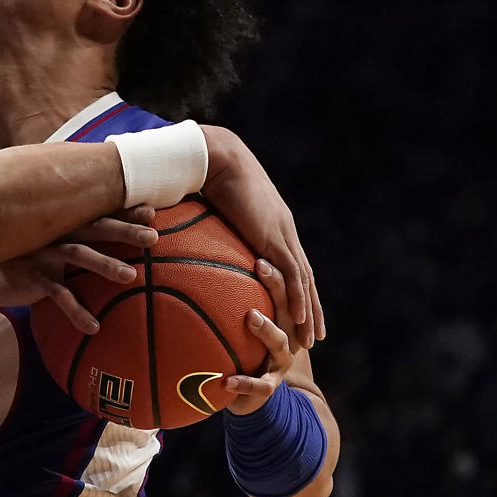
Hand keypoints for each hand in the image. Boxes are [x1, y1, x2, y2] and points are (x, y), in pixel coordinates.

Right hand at [0, 206, 158, 334]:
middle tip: (152, 237)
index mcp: (66, 223)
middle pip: (96, 228)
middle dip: (124, 231)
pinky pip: (59, 295)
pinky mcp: (35, 277)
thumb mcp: (55, 244)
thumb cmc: (32, 258)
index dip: (125, 212)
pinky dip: (76, 311)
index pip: (101, 213)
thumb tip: (119, 248)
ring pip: (79, 255)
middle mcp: (57, 233)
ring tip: (131, 276)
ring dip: (106, 264)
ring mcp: (45, 254)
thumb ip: (81, 240)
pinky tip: (94, 327)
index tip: (152, 211)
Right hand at [199, 126, 323, 347]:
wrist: (216, 158)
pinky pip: (291, 275)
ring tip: (311, 338)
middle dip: (310, 307)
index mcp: (271, 224)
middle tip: (314, 334)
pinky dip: (297, 299)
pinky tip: (298, 320)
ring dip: (309, 312)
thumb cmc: (206, 176)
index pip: (290, 264)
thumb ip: (204, 228)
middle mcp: (283, 231)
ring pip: (303, 282)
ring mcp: (281, 234)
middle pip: (304, 278)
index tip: (298, 311)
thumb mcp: (207, 209)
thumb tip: (182, 239)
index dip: (296, 289)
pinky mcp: (273, 237)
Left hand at [220, 259, 298, 413]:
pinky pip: (259, 385)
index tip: (258, 250)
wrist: (249, 394)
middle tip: (260, 266)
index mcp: (278, 318)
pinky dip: (244, 382)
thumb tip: (192, 261)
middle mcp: (285, 336)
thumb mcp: (230, 322)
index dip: (273, 270)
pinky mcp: (269, 386)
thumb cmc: (235, 348)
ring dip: (267, 328)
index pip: (281, 288)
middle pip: (289, 306)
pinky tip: (227, 381)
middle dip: (276, 285)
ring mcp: (279, 361)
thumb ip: (218, 297)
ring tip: (251, 316)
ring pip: (280, 342)